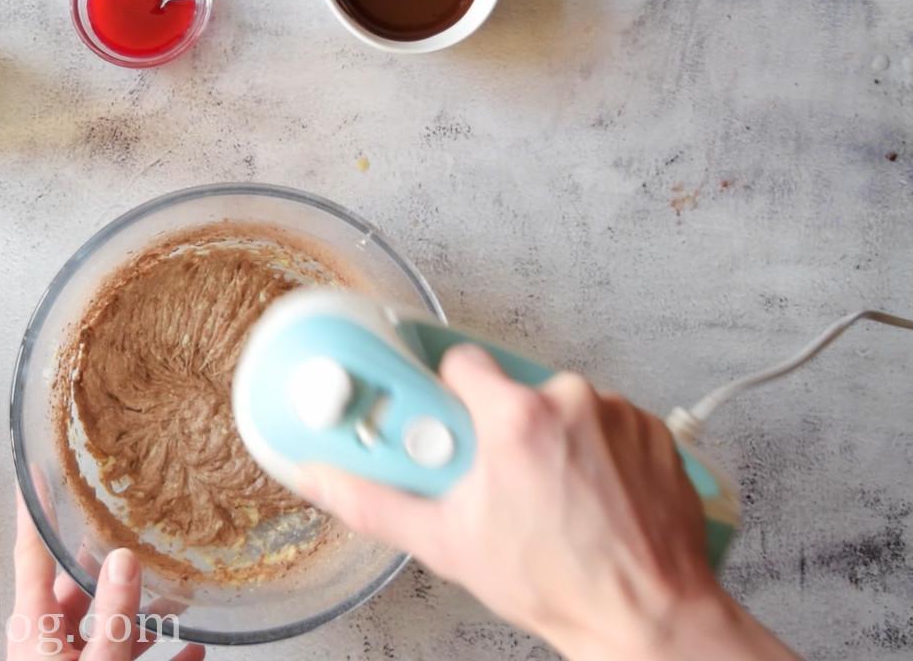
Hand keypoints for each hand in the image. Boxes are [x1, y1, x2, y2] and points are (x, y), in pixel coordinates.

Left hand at [8, 489, 204, 660]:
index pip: (32, 554)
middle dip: (109, 561)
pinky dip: (158, 652)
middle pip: (76, 586)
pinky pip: (125, 656)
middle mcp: (46, 639)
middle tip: (128, 528)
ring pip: (107, 624)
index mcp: (35, 626)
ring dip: (143, 613)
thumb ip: (114, 614)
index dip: (35, 513)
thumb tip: (124, 560)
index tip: (36, 476)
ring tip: (177, 596)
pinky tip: (190, 651)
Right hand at [296, 345, 797, 660]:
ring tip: (553, 497)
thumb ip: (374, 502)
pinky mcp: (654, 431)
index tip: (452, 425)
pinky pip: (608, 424)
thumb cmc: (556, 583)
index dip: (451, 396)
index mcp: (515, 418)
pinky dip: (597, 452)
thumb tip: (324, 479)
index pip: (464, 363)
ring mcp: (619, 415)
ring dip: (553, 440)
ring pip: (563, 408)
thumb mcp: (447, 544)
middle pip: (514, 391)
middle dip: (502, 429)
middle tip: (501, 481)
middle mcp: (571, 402)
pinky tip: (591, 496)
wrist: (646, 615)